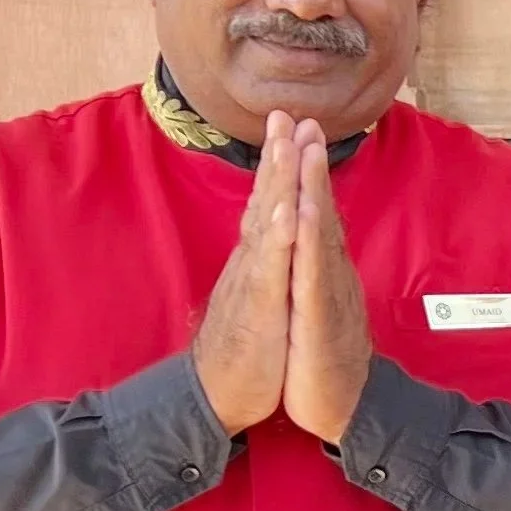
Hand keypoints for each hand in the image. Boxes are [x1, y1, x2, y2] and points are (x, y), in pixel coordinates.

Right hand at [189, 110, 296, 433]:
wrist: (218, 396)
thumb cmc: (244, 350)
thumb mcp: (259, 299)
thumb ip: (265, 266)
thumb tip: (270, 239)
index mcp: (258, 261)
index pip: (269, 204)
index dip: (281, 167)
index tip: (292, 128)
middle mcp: (252, 263)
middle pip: (265, 201)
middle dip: (278, 157)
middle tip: (287, 114)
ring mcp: (253, 282)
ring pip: (267, 225)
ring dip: (279, 183)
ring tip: (289, 145)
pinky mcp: (258, 308)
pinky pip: (270, 268)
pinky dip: (279, 238)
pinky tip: (288, 211)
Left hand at [282, 123, 374, 445]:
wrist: (346, 410)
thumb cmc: (327, 361)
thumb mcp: (317, 308)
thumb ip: (317, 274)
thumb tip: (316, 244)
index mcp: (322, 272)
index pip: (315, 214)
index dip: (307, 173)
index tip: (300, 131)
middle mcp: (329, 275)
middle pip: (320, 211)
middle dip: (310, 164)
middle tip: (305, 119)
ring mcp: (327, 295)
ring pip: (320, 235)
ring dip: (313, 190)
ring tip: (308, 150)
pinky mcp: (319, 319)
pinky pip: (312, 276)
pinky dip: (309, 243)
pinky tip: (304, 215)